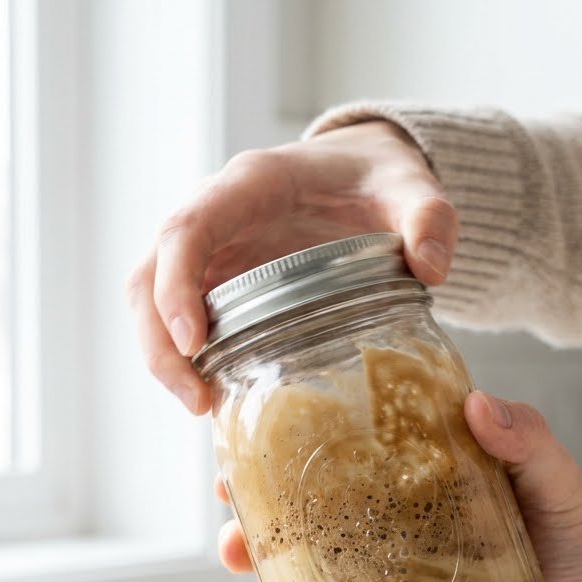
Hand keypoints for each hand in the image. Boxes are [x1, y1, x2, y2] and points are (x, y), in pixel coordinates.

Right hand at [126, 121, 458, 413]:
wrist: (362, 172)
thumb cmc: (378, 178)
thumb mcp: (413, 187)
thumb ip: (431, 218)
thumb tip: (431, 268)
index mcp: (250, 186)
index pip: (188, 229)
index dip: (177, 285)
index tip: (194, 343)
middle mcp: (214, 216)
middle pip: (150, 275)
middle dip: (158, 341)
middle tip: (195, 401)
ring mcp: (209, 253)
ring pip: (150, 302)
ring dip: (163, 358)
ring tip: (202, 409)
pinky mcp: (215, 283)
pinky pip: (178, 321)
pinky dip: (186, 361)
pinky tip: (217, 401)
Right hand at [217, 393, 581, 581]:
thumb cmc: (578, 536)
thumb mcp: (554, 480)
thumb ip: (526, 442)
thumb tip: (480, 406)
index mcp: (410, 487)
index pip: (330, 469)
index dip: (273, 466)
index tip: (233, 467)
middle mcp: (391, 538)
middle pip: (303, 534)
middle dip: (252, 540)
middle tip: (231, 546)